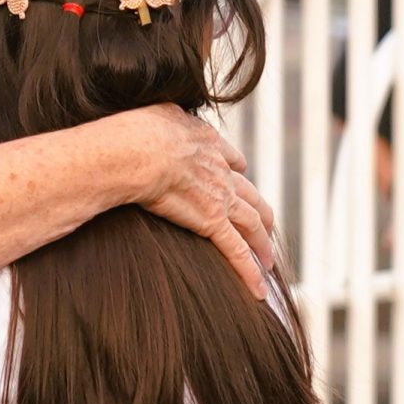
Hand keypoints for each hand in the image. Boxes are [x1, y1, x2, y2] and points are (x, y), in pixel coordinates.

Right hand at [119, 105, 277, 297]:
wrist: (138, 149)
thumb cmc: (134, 131)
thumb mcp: (158, 113)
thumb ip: (167, 117)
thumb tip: (158, 117)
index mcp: (207, 142)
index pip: (231, 160)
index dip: (236, 172)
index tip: (239, 178)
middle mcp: (221, 169)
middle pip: (250, 194)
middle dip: (260, 212)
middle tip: (265, 227)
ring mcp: (220, 197)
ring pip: (252, 223)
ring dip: (262, 244)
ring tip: (268, 261)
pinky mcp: (212, 222)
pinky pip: (237, 251)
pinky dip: (250, 271)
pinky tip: (258, 290)